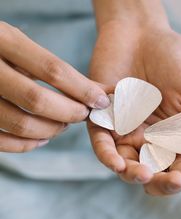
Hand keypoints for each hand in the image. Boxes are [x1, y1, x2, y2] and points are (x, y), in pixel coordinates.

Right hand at [0, 22, 109, 151]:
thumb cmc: (1, 51)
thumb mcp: (24, 48)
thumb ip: (59, 70)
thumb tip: (101, 92)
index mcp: (4, 42)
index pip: (53, 70)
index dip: (82, 90)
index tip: (102, 101)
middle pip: (38, 100)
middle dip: (69, 112)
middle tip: (83, 114)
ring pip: (22, 124)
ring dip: (52, 129)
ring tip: (64, 124)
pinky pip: (3, 142)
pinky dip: (28, 144)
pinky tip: (43, 138)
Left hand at [88, 19, 180, 195]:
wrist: (141, 35)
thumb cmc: (174, 61)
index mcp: (172, 136)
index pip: (179, 166)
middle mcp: (147, 139)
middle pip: (152, 172)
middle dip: (163, 181)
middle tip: (175, 181)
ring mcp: (124, 131)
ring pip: (125, 165)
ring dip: (134, 174)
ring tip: (146, 175)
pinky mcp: (103, 121)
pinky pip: (102, 144)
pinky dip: (108, 155)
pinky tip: (118, 163)